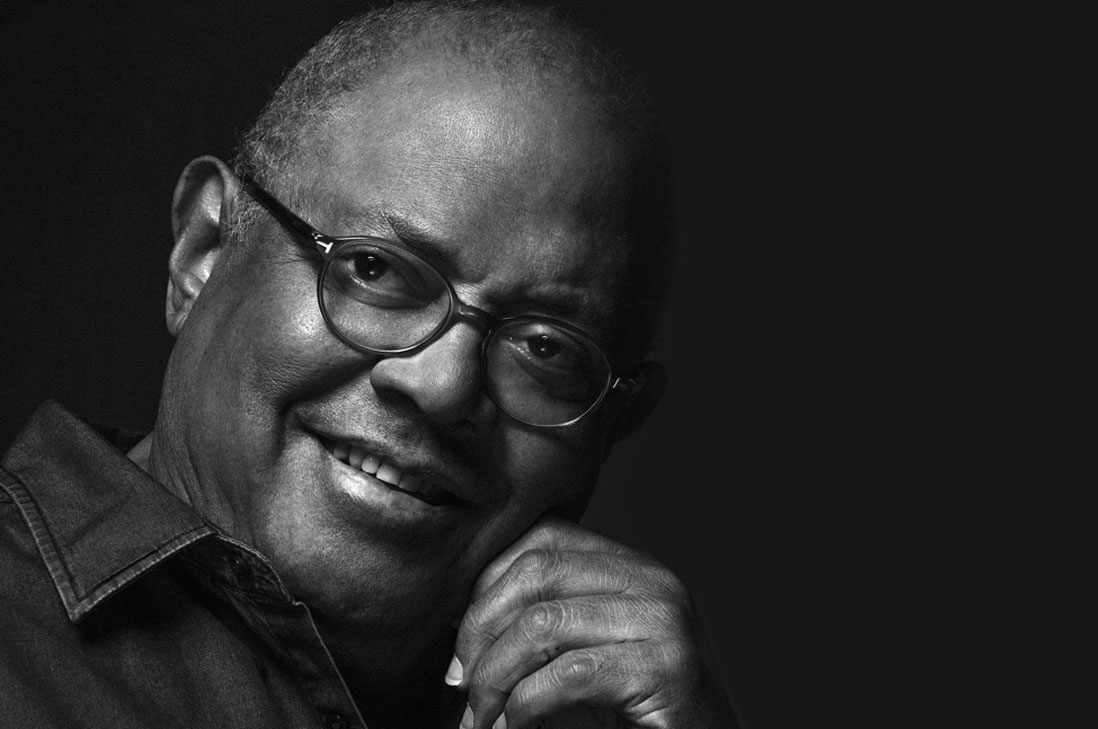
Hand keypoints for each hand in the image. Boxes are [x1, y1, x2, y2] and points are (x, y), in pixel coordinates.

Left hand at [449, 515, 735, 728]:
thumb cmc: (633, 716)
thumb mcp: (580, 656)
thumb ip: (541, 628)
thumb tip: (461, 627)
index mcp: (629, 566)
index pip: (541, 538)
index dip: (486, 583)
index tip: (461, 643)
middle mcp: (651, 578)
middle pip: (535, 571)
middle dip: (480, 628)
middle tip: (461, 682)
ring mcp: (664, 618)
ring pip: (542, 623)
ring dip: (495, 675)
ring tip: (482, 715)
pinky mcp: (666, 666)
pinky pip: (569, 674)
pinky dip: (525, 706)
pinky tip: (515, 725)